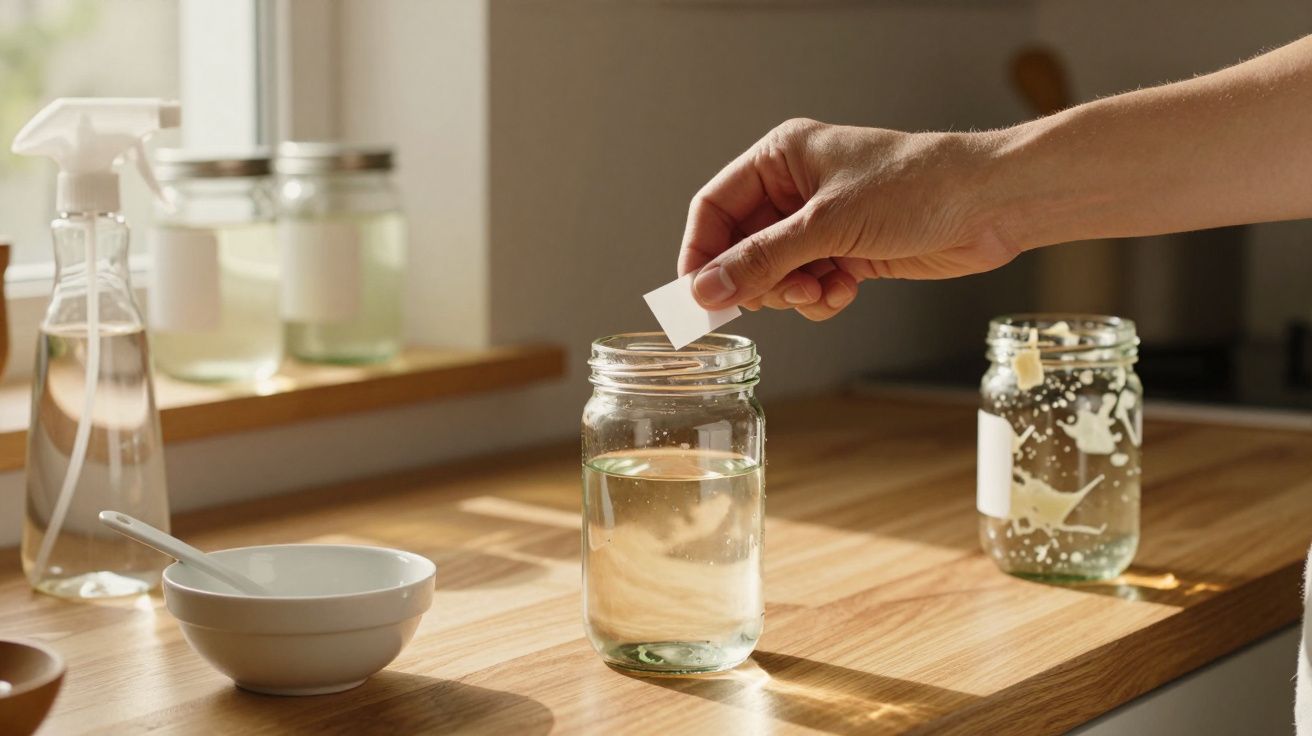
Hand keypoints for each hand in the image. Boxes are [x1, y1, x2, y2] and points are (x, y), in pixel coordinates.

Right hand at [678, 119, 1019, 319]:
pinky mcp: (847, 252)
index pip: (714, 208)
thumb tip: (705, 289)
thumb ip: (761, 260)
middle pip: (742, 248)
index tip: (697, 296)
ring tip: (821, 290)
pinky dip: (820, 298)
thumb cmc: (916, 187)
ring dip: (792, 292)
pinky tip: (844, 292)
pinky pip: (809, 286)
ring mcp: (822, 223)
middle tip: (776, 297)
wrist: (989, 204)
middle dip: (757, 279)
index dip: (701, 253)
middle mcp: (796, 189)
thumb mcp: (827, 224)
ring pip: (775, 274)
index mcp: (781, 158)